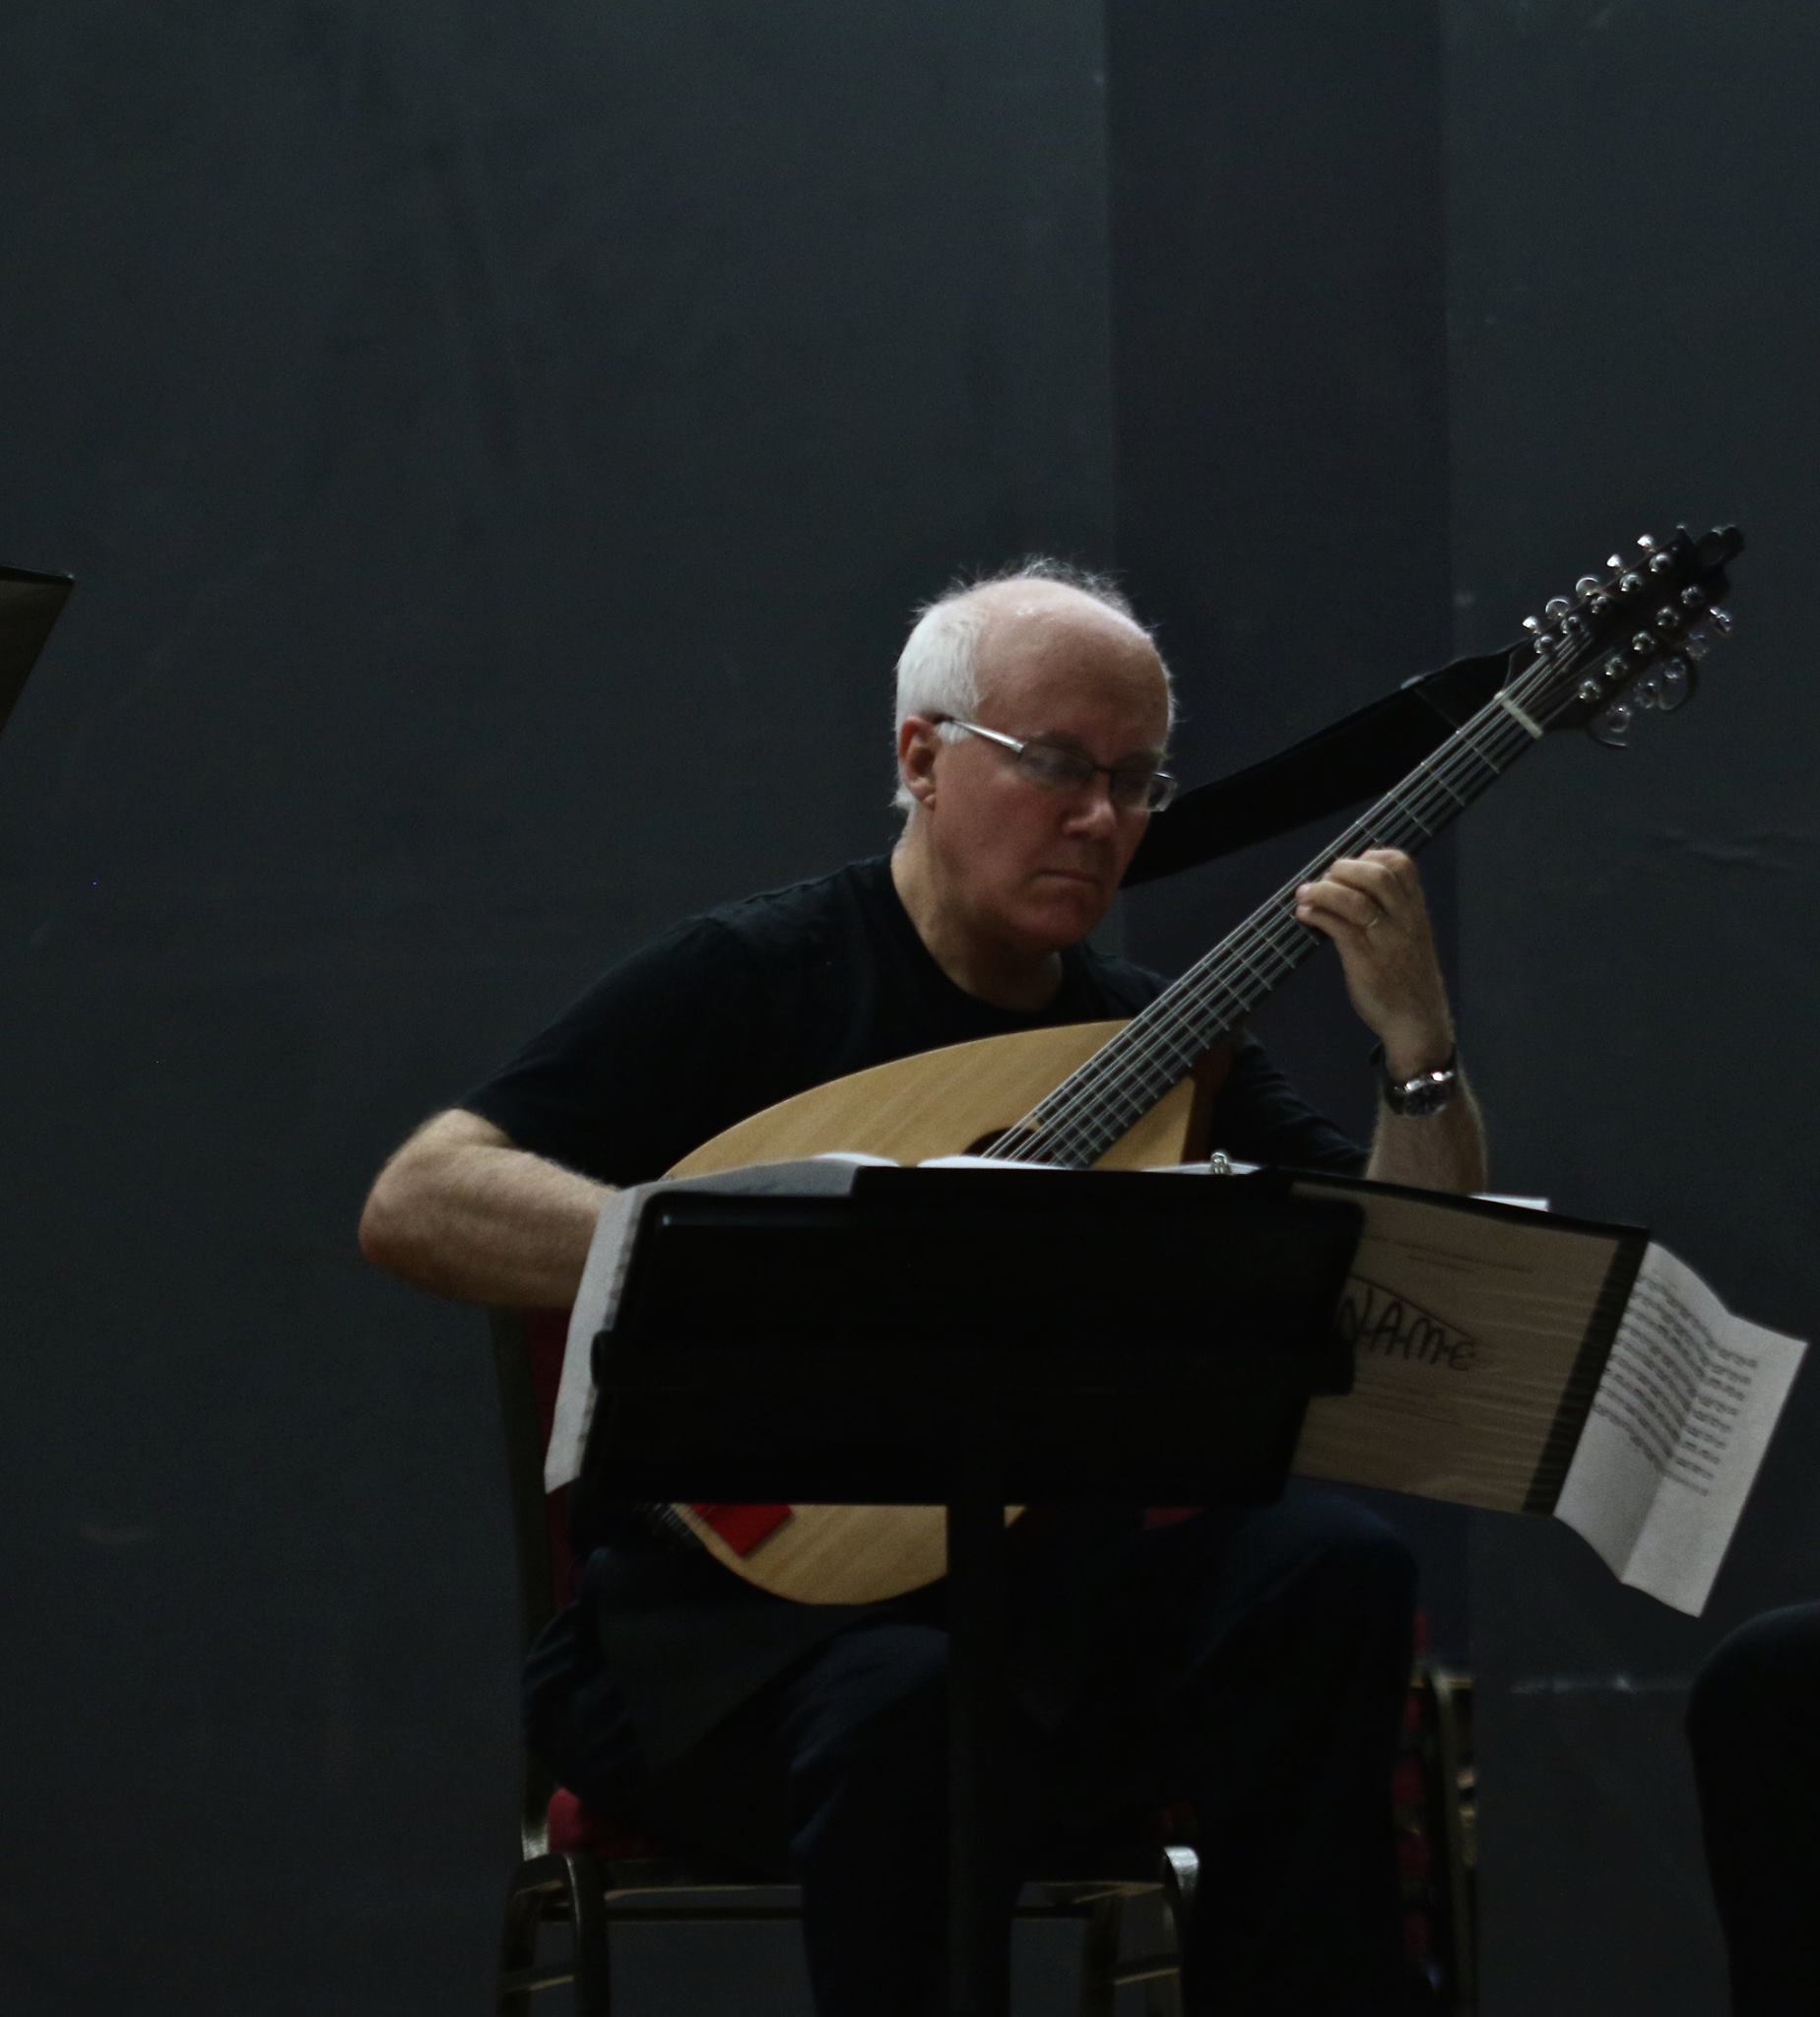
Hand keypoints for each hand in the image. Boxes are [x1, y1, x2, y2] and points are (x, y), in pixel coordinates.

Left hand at [1294, 849, 1454, 1075]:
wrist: (1418, 1023)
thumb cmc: (1407, 980)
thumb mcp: (1410, 938)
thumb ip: (1391, 912)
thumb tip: (1349, 888)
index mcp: (1416, 912)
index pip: (1402, 865)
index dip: (1372, 855)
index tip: (1351, 866)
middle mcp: (1404, 921)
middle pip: (1377, 875)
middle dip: (1343, 869)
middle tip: (1323, 879)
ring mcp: (1385, 941)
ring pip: (1354, 900)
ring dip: (1322, 891)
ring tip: (1304, 895)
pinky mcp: (1365, 962)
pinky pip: (1339, 928)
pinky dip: (1317, 915)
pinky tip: (1305, 915)